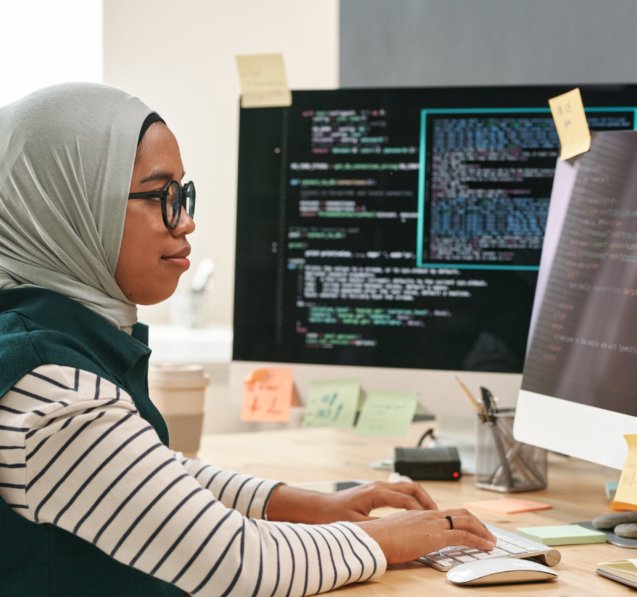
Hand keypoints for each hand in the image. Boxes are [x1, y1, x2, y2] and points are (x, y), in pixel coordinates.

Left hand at [266, 481, 435, 523]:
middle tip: (439, 515)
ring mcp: (377, 487)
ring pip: (406, 488)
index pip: (406, 499)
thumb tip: (394, 532)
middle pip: (411, 487)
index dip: (420, 511)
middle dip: (427, 500)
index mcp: (375, 493)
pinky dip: (411, 500)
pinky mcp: (375, 492)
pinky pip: (399, 492)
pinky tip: (414, 513)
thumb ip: (376, 527)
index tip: (433, 521)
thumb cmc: (332, 516)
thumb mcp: (355, 526)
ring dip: (420, 499)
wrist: (317, 507)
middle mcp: (378, 486)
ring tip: (432, 514)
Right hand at [357, 508, 496, 563]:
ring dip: (482, 531)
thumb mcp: (394, 532)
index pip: (445, 512)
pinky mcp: (436, 536)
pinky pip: (464, 536)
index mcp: (418, 514)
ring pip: (466, 521)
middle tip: (486, 533)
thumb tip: (407, 541)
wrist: (373, 538)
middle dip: (476, 523)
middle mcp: (428, 515)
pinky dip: (479, 540)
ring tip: (491, 540)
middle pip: (460, 513)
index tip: (469, 527)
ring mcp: (433, 524)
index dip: (461, 519)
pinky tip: (487, 547)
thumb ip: (405, 533)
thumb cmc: (378, 538)